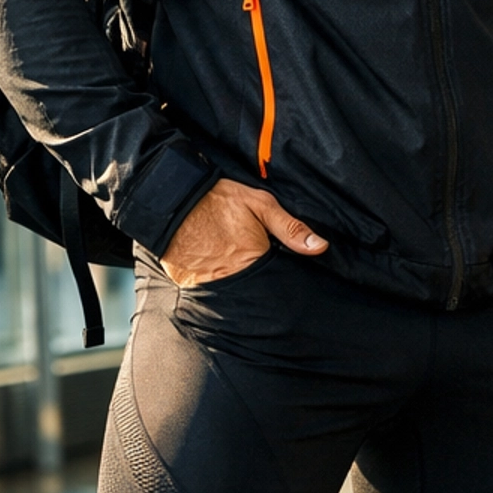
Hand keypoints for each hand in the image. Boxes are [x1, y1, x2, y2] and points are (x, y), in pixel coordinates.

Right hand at [162, 178, 327, 285]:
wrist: (172, 197)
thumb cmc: (218, 199)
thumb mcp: (260, 204)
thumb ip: (291, 228)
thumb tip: (321, 247)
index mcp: (253, 260)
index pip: (275, 283)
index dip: (278, 281)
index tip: (279, 277)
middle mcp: (231, 277)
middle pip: (254, 294)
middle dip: (259, 289)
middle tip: (254, 271)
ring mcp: (207, 284)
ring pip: (231, 295)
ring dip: (235, 287)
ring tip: (231, 269)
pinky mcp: (188, 284)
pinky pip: (207, 292)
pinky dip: (212, 284)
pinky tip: (213, 270)